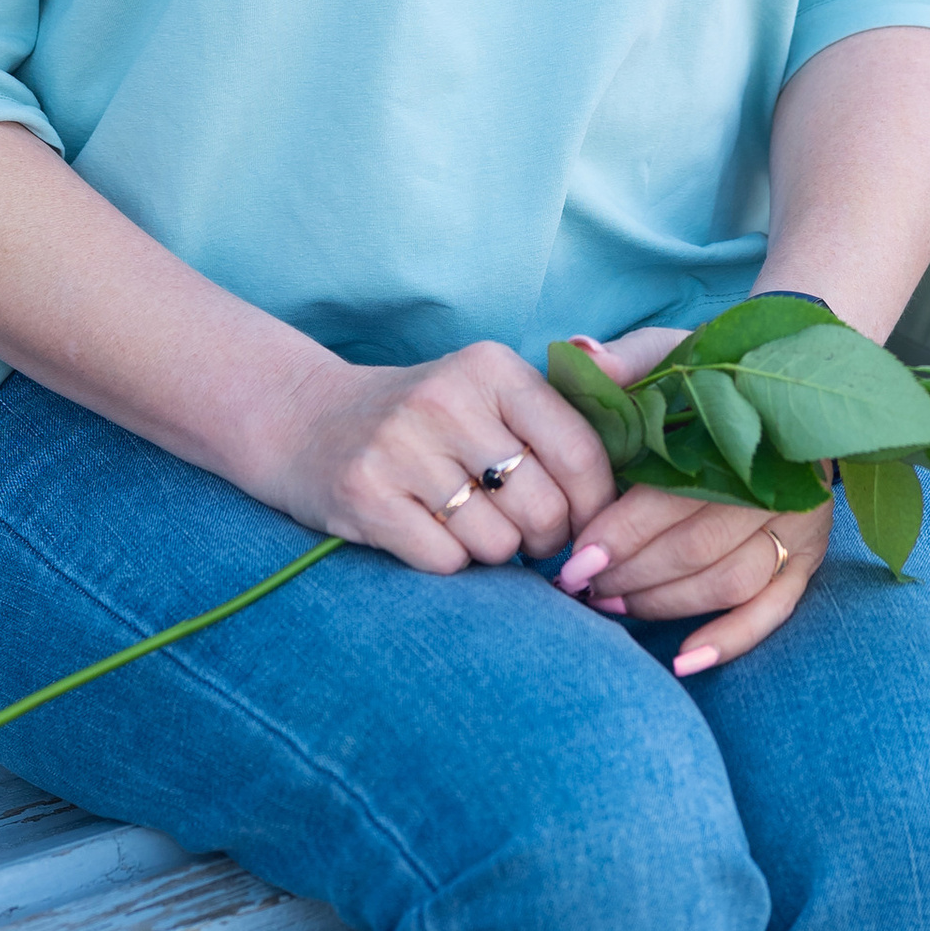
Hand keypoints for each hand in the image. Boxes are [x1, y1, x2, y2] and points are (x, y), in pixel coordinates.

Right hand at [261, 340, 617, 574]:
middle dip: (546, 539)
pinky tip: (427, 533)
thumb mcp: (484, 394)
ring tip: (468, 525)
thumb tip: (626, 490)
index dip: (595, 504)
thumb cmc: (420, 420)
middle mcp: (448, 399)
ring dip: (493, 554)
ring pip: (496, 543)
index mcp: (491, 367)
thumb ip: (552, 424)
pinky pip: (444, 561)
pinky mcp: (364, 495)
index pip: (580, 450)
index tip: (588, 523)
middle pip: (542, 507)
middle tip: (527, 537)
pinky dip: (447, 562)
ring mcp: (401, 446)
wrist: (303, 420)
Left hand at [554, 323, 832, 669]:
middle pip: (698, 546)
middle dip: (632, 574)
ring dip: (666, 604)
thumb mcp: (672, 353)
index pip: (676, 493)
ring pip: (731, 581)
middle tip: (581, 586)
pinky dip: (732, 639)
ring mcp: (801, 522)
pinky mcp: (810, 555)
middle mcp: (781, 480)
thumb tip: (581, 355)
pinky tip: (686, 660)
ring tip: (611, 606)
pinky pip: (776, 608)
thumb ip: (628, 360)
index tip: (576, 555)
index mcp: (744, 429)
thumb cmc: (716, 374)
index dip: (622, 529)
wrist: (793, 379)